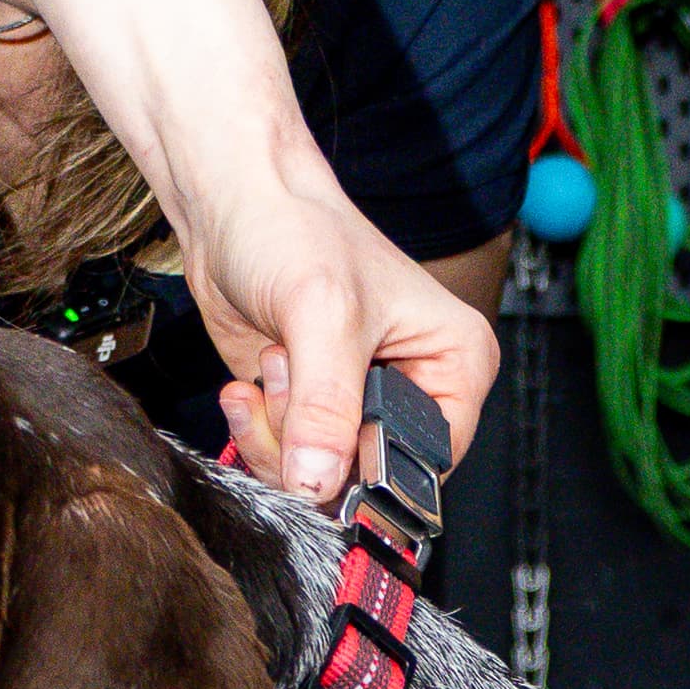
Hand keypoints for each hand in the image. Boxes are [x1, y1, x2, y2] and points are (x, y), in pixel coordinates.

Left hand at [199, 143, 496, 503]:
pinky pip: (286, 462)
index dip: (376, 471)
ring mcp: (357, 405)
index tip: (327, 455)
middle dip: (315, 443)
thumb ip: (326, 406)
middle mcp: (414, 388)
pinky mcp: (310, 412)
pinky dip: (257, 430)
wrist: (233, 206)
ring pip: (321, 477)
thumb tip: (319, 481)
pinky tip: (253, 380)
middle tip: (295, 374)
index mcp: (456, 363)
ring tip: (279, 362)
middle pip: (371, 478)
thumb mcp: (323, 315)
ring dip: (280, 431)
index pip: (432, 461)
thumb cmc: (296, 229)